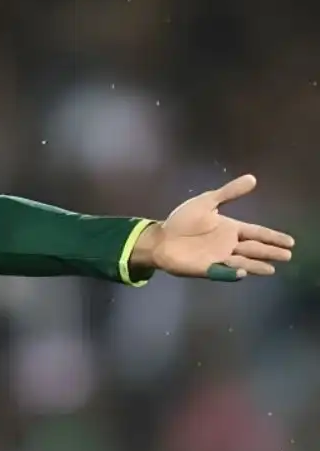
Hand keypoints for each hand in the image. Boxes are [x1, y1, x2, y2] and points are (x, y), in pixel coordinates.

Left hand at [130, 174, 294, 279]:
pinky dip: (233, 272)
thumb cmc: (182, 220)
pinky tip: (243, 271)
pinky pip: (224, 272)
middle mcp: (229, 245)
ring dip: (257, 265)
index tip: (290, 241)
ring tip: (272, 269)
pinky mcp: (209, 269)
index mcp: (230, 228)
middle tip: (288, 255)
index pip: (257, 233)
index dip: (272, 237)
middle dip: (271, 252)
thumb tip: (252, 178)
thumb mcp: (207, 202)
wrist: (161, 237)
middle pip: (255, 248)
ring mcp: (220, 258)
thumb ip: (229, 193)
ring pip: (244, 262)